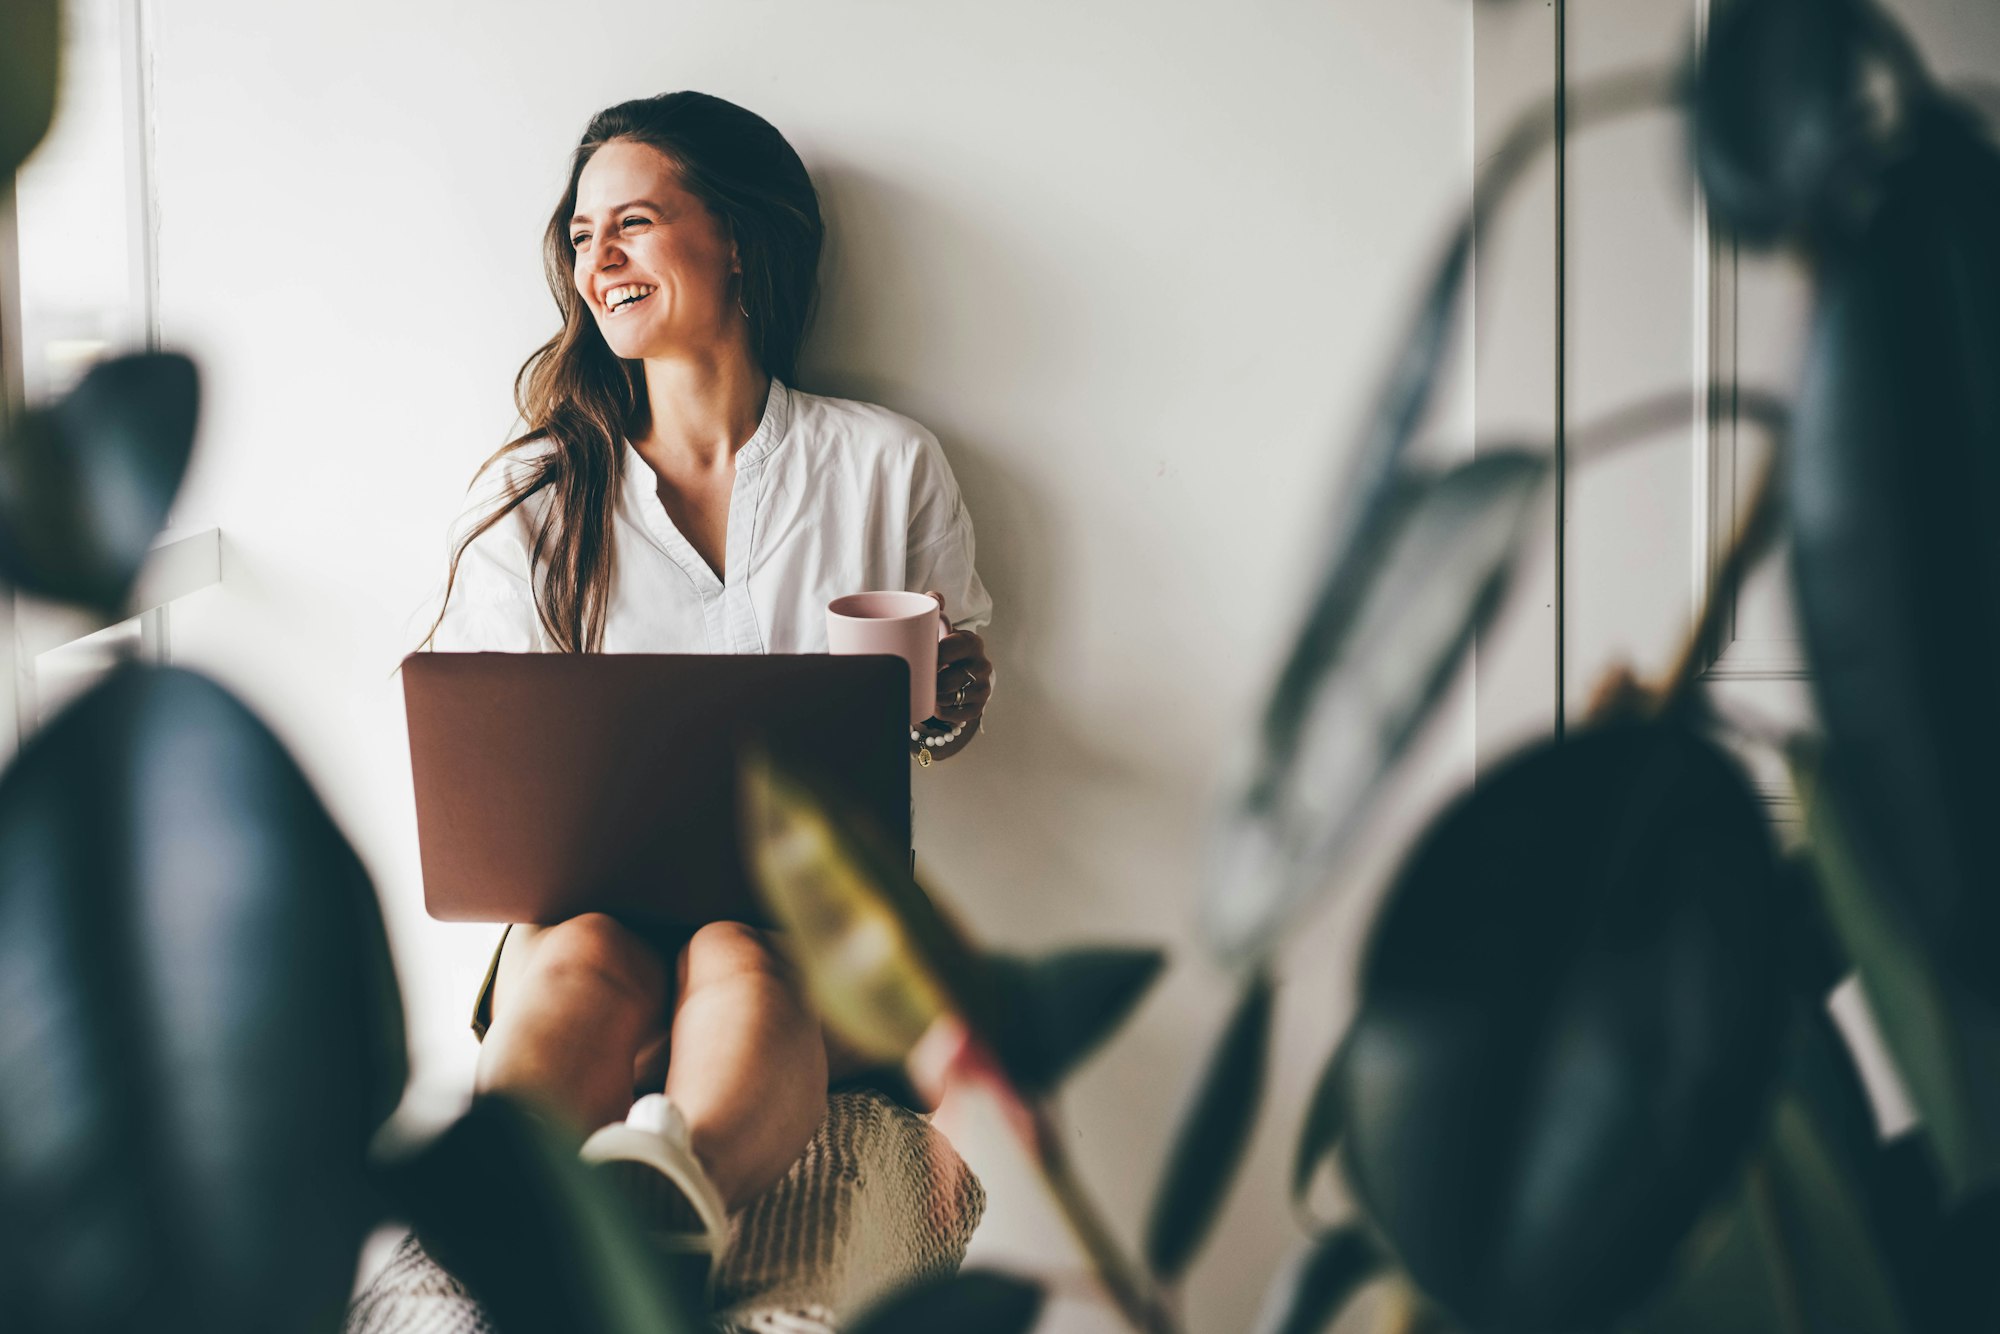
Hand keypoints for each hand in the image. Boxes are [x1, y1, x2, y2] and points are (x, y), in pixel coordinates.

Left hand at [925, 590, 992, 728]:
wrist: (955, 677)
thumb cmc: (942, 650)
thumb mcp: (939, 630)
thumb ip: (935, 608)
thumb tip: (935, 596)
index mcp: (972, 642)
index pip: (952, 648)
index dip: (933, 656)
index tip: (919, 659)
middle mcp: (982, 665)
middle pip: (949, 679)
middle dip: (930, 682)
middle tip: (916, 679)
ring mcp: (983, 688)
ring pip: (951, 698)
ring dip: (933, 698)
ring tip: (923, 691)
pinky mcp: (978, 708)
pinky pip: (956, 715)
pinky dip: (942, 712)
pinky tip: (934, 705)